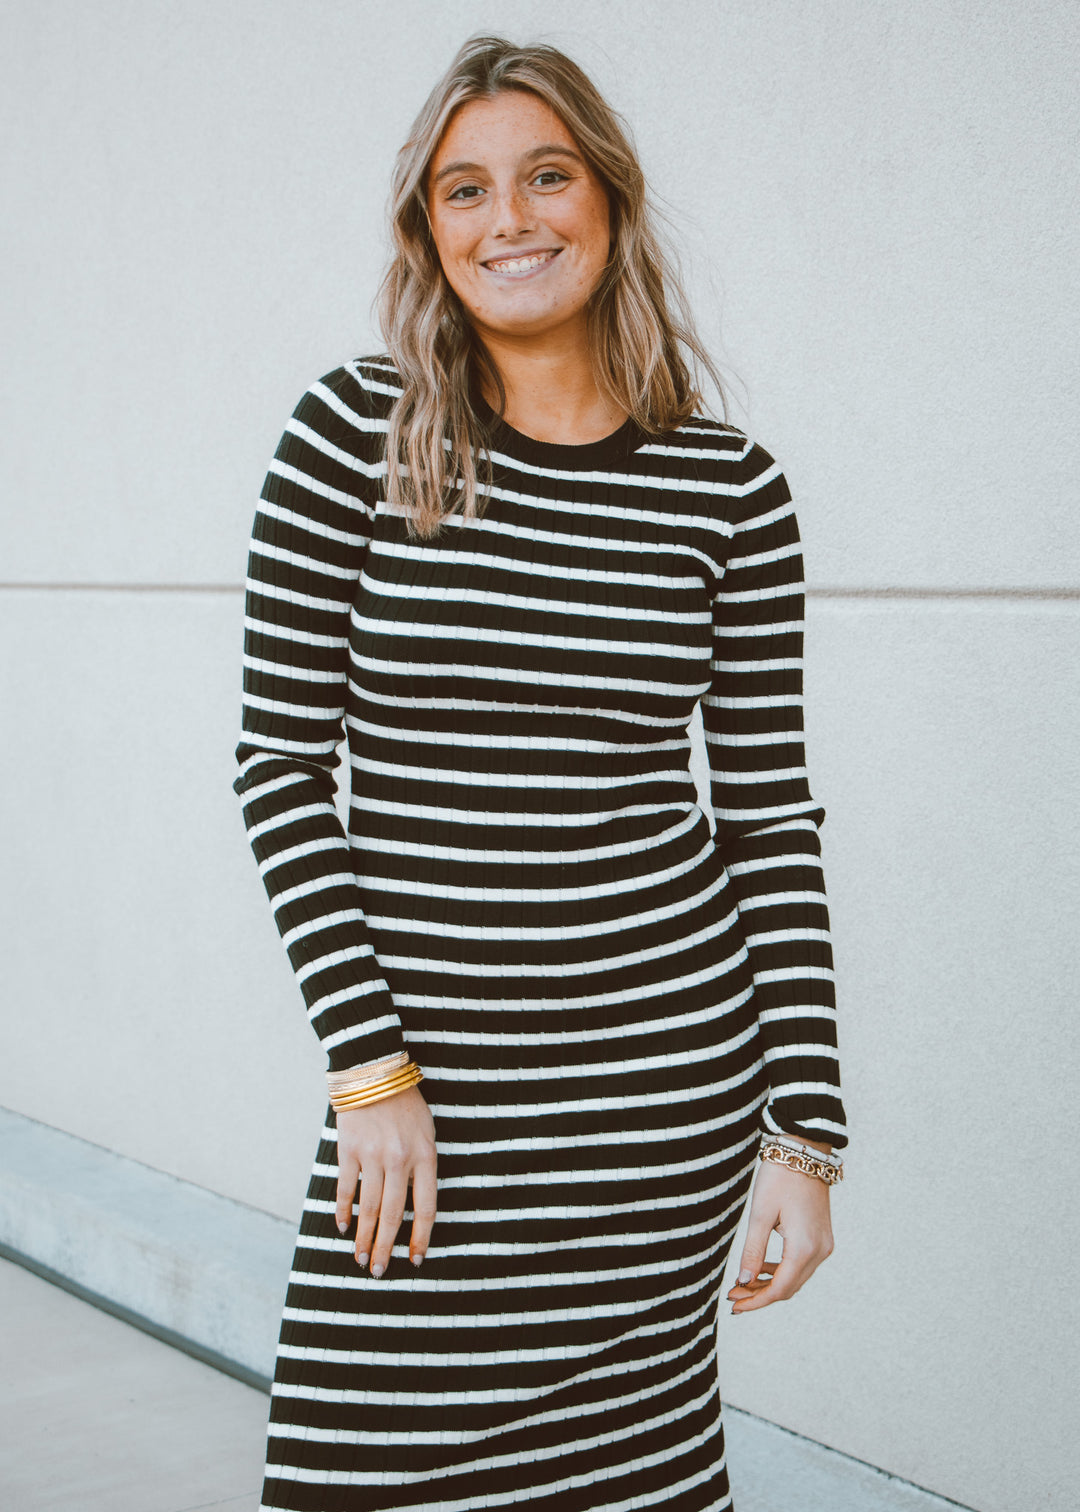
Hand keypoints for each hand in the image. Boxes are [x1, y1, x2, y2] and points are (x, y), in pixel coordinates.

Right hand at [334, 1085, 436, 1277]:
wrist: (374, 1071)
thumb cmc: (405, 1104)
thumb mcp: (426, 1131)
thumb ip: (421, 1165)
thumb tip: (412, 1204)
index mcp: (425, 1155)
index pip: (426, 1207)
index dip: (420, 1238)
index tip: (414, 1260)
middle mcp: (399, 1159)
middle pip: (394, 1214)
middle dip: (386, 1247)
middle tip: (378, 1270)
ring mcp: (372, 1155)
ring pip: (369, 1207)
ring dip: (364, 1237)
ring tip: (361, 1258)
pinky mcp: (348, 1150)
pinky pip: (345, 1188)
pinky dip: (343, 1211)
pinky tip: (342, 1227)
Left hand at [726, 1154, 833, 1313]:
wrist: (805, 1152)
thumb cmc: (780, 1178)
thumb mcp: (760, 1214)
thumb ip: (753, 1251)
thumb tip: (745, 1281)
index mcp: (804, 1248)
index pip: (780, 1289)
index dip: (756, 1300)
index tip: (734, 1305)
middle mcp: (820, 1251)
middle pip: (789, 1288)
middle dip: (760, 1295)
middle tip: (733, 1295)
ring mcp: (824, 1245)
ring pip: (796, 1278)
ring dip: (771, 1284)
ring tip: (743, 1284)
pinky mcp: (822, 1238)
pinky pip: (802, 1265)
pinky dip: (782, 1271)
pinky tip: (763, 1268)